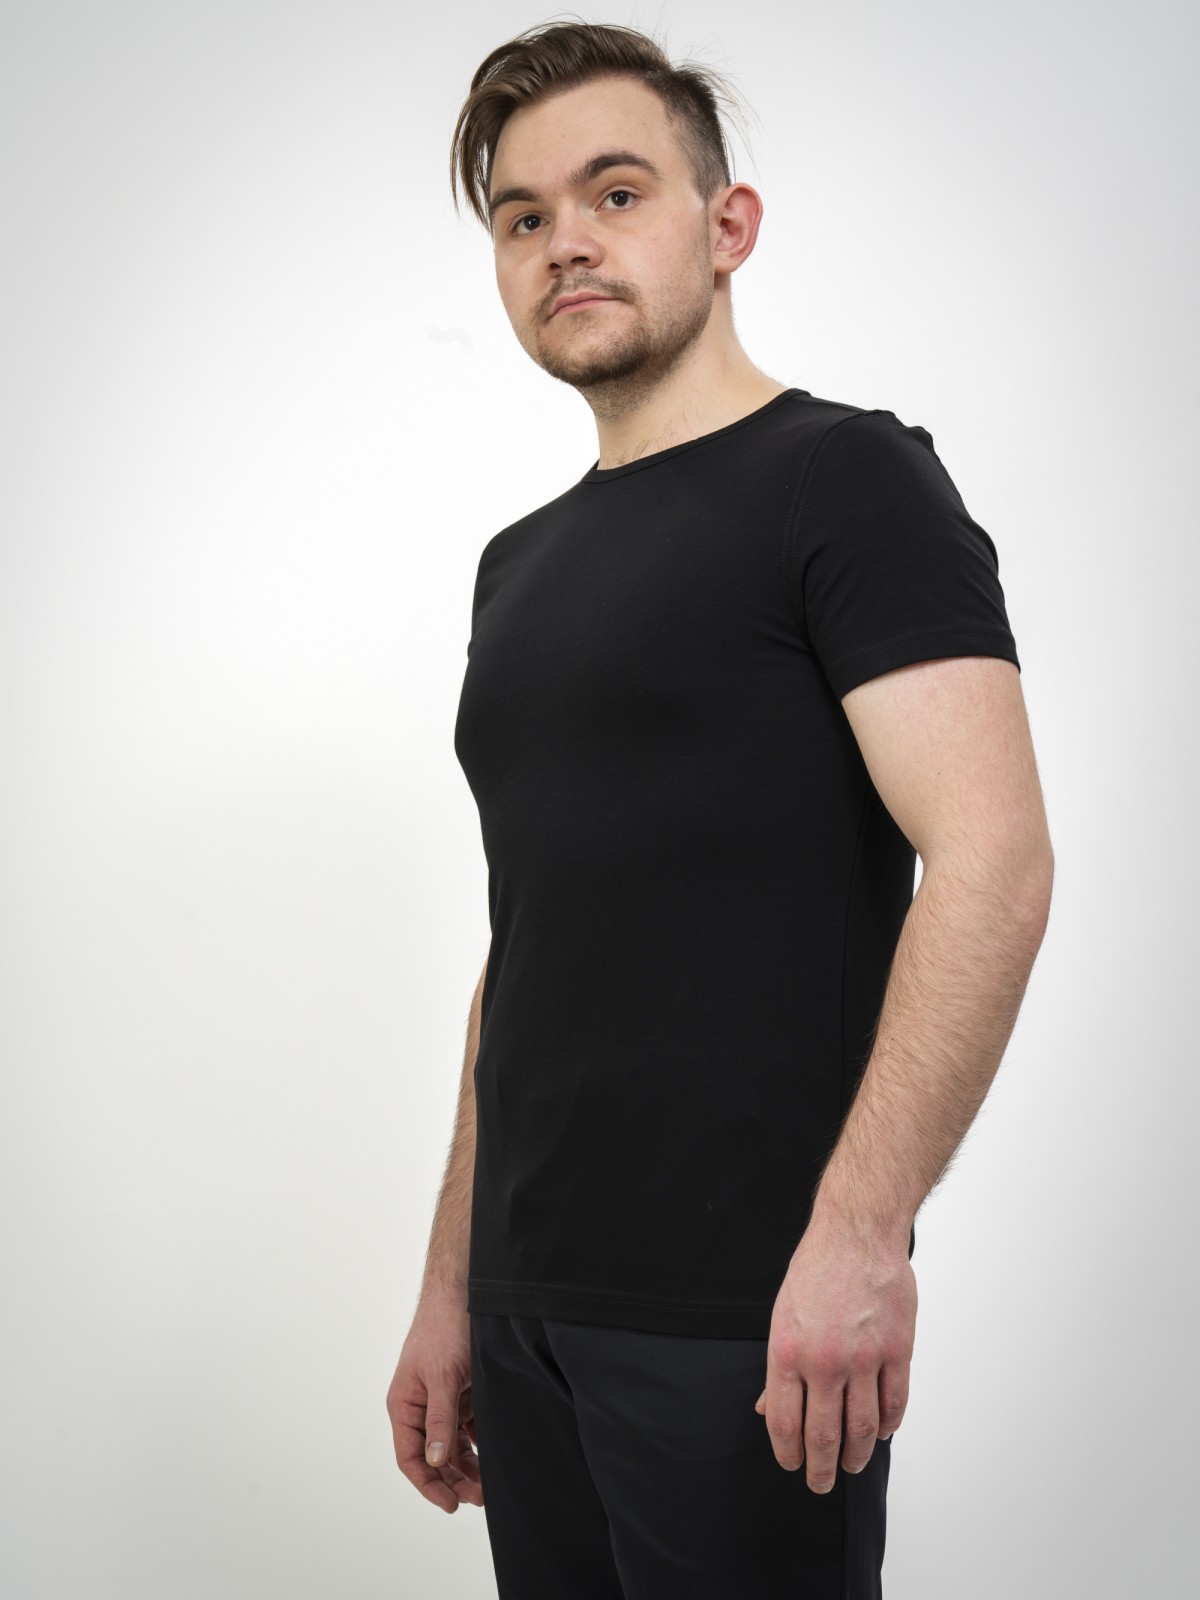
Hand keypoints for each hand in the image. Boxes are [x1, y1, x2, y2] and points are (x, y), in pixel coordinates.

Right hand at [386, 1292, 483, 1513]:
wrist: (465, 1291)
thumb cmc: (444, 1328)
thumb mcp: (443, 1376)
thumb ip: (439, 1419)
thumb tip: (436, 1461)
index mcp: (404, 1405)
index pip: (410, 1457)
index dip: (428, 1484)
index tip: (451, 1504)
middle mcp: (419, 1407)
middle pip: (433, 1456)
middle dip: (453, 1480)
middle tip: (478, 1497)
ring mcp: (441, 1400)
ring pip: (451, 1446)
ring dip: (467, 1466)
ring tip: (487, 1485)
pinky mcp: (461, 1392)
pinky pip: (466, 1428)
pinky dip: (477, 1444)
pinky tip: (491, 1456)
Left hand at [754, 1220, 916, 1493]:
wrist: (857, 1233)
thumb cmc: (816, 1269)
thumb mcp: (782, 1315)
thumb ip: (779, 1368)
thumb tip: (767, 1411)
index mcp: (788, 1352)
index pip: (785, 1423)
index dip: (788, 1454)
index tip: (792, 1465)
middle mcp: (825, 1361)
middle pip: (824, 1435)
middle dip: (821, 1468)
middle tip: (821, 1483)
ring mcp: (864, 1358)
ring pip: (863, 1427)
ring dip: (858, 1455)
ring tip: (853, 1465)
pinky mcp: (897, 1350)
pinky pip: (894, 1402)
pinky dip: (889, 1425)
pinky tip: (882, 1432)